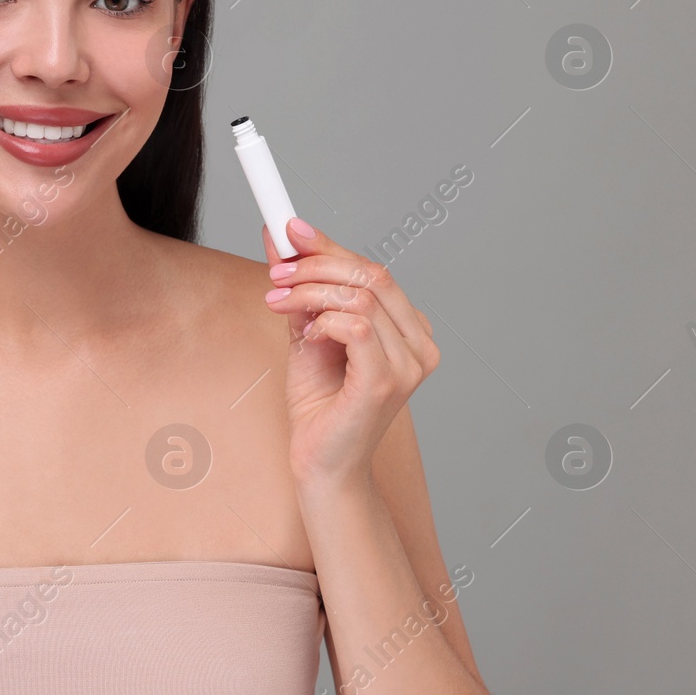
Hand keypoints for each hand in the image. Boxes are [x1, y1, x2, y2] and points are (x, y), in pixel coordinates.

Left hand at [260, 218, 439, 484]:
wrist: (320, 463)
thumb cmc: (320, 404)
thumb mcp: (308, 333)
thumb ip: (303, 290)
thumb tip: (281, 240)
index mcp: (409, 329)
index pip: (374, 270)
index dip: (329, 246)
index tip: (288, 231)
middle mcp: (419, 344)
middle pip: (372, 275)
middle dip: (316, 266)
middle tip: (276, 274)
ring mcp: (409, 365)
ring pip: (359, 297)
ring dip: (309, 293)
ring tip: (278, 304)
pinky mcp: (386, 382)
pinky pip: (355, 326)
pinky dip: (323, 321)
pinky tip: (307, 336)